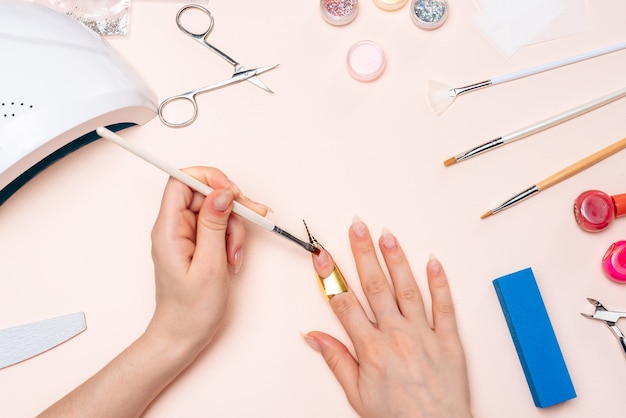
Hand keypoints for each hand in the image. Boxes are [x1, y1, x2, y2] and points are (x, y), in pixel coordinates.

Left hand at [147, 166, 266, 356]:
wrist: (183, 336)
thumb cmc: (191, 309)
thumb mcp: (210, 265)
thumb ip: (215, 225)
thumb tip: (221, 193)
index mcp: (168, 229)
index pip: (181, 180)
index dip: (209, 178)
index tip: (232, 192)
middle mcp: (174, 227)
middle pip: (204, 194)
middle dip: (231, 206)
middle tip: (253, 217)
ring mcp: (185, 235)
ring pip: (215, 210)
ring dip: (234, 227)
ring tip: (235, 255)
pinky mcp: (196, 244)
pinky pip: (217, 227)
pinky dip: (231, 237)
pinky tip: (233, 257)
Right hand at [304, 218, 471, 417]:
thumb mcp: (357, 396)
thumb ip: (336, 361)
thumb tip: (314, 337)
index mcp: (371, 349)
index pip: (344, 303)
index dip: (330, 277)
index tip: (322, 256)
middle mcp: (396, 336)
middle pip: (374, 286)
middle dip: (363, 253)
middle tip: (357, 227)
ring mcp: (424, 335)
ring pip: (407, 289)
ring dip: (396, 259)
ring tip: (387, 235)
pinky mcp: (449, 340)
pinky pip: (444, 306)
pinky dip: (439, 282)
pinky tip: (432, 261)